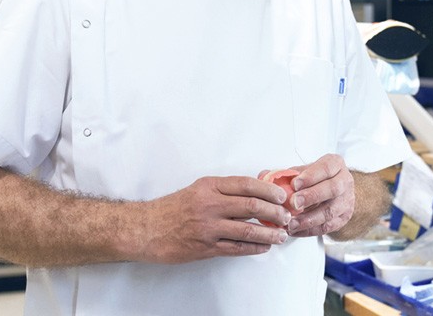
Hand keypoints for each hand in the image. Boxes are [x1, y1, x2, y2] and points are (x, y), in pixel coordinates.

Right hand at [141, 175, 291, 263]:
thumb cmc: (173, 208)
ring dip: (269, 233)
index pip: (246, 184)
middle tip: (287, 216)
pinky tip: (264, 247)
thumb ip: (223, 190)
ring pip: (247, 230)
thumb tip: (255, 192)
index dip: (268, 190)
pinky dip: (254, 248)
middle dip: (274, 212)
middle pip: (251, 206)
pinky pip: (236, 248)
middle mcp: (210, 204)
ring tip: (281, 235)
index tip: (281, 196)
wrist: (146, 228)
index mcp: (209, 186)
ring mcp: (208, 227)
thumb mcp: (198, 189)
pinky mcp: (205, 247)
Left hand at [282, 154, 355, 237]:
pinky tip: (296, 230)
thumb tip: (264, 176)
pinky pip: (327, 227)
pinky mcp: (343, 218)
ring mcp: (347, 201)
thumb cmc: (318, 178)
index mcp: (335, 164)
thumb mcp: (305, 170)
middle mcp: (345, 181)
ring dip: (309, 219)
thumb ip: (287, 173)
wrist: (339, 192)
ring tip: (291, 223)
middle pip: (332, 189)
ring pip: (330, 211)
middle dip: (311, 197)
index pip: (326, 168)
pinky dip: (310, 230)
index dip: (311, 176)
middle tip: (293, 203)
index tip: (295, 184)